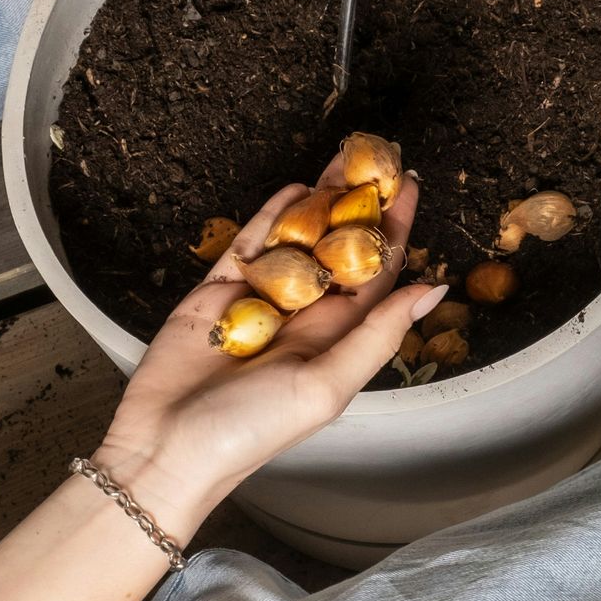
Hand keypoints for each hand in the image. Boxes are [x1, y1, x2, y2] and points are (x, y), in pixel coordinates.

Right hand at [92, 161, 448, 540]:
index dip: (395, 230)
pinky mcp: (217, 290)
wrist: (167, 446)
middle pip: (340, 247)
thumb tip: (433, 292)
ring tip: (344, 156)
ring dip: (320, 200)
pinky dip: (271, 216)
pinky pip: (250, 245)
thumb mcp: (327, 386)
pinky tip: (296, 187)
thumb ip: (377, 335)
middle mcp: (303, 316)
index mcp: (335, 340)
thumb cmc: (252, 430)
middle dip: (359, 203)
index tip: (411, 186)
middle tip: (378, 155)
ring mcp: (259, 299)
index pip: (376, 274)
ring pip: (298, 239)